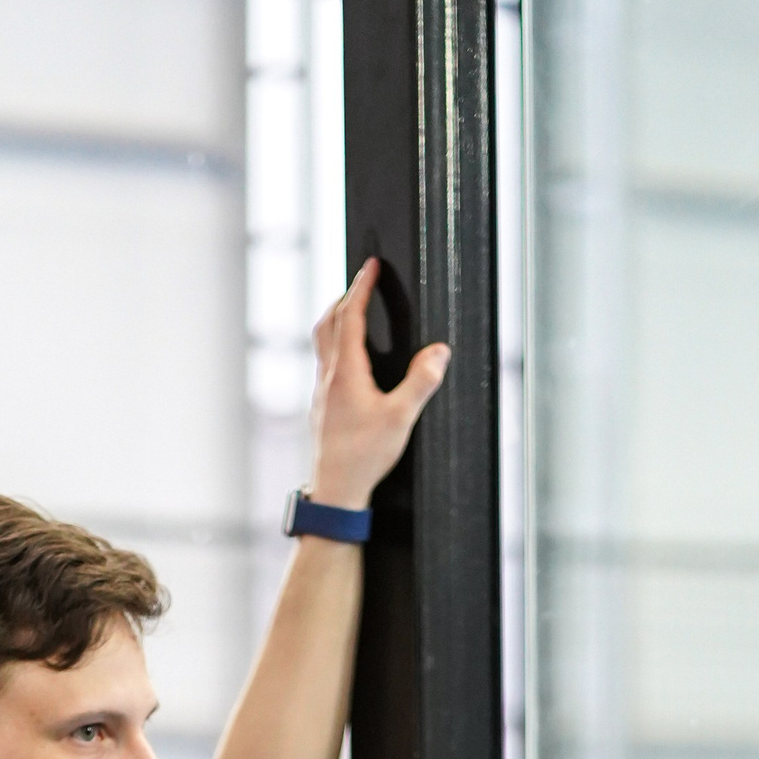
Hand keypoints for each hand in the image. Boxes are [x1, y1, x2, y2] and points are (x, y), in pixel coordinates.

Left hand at [306, 258, 450, 512]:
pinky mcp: (320, 410)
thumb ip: (421, 381)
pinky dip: (334, 348)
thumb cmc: (364, 458)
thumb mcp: (400, 418)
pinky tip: (348, 361)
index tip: (371, 266)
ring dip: (335, 322)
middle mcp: (328, 378)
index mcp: (346, 373)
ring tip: (352, 314)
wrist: (335, 493)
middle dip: (344, 298)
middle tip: (361, 284)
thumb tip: (439, 352)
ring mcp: (320, 394)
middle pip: (327, 323)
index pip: (350, 316)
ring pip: (321, 344)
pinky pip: (323, 366)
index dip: (361, 287)